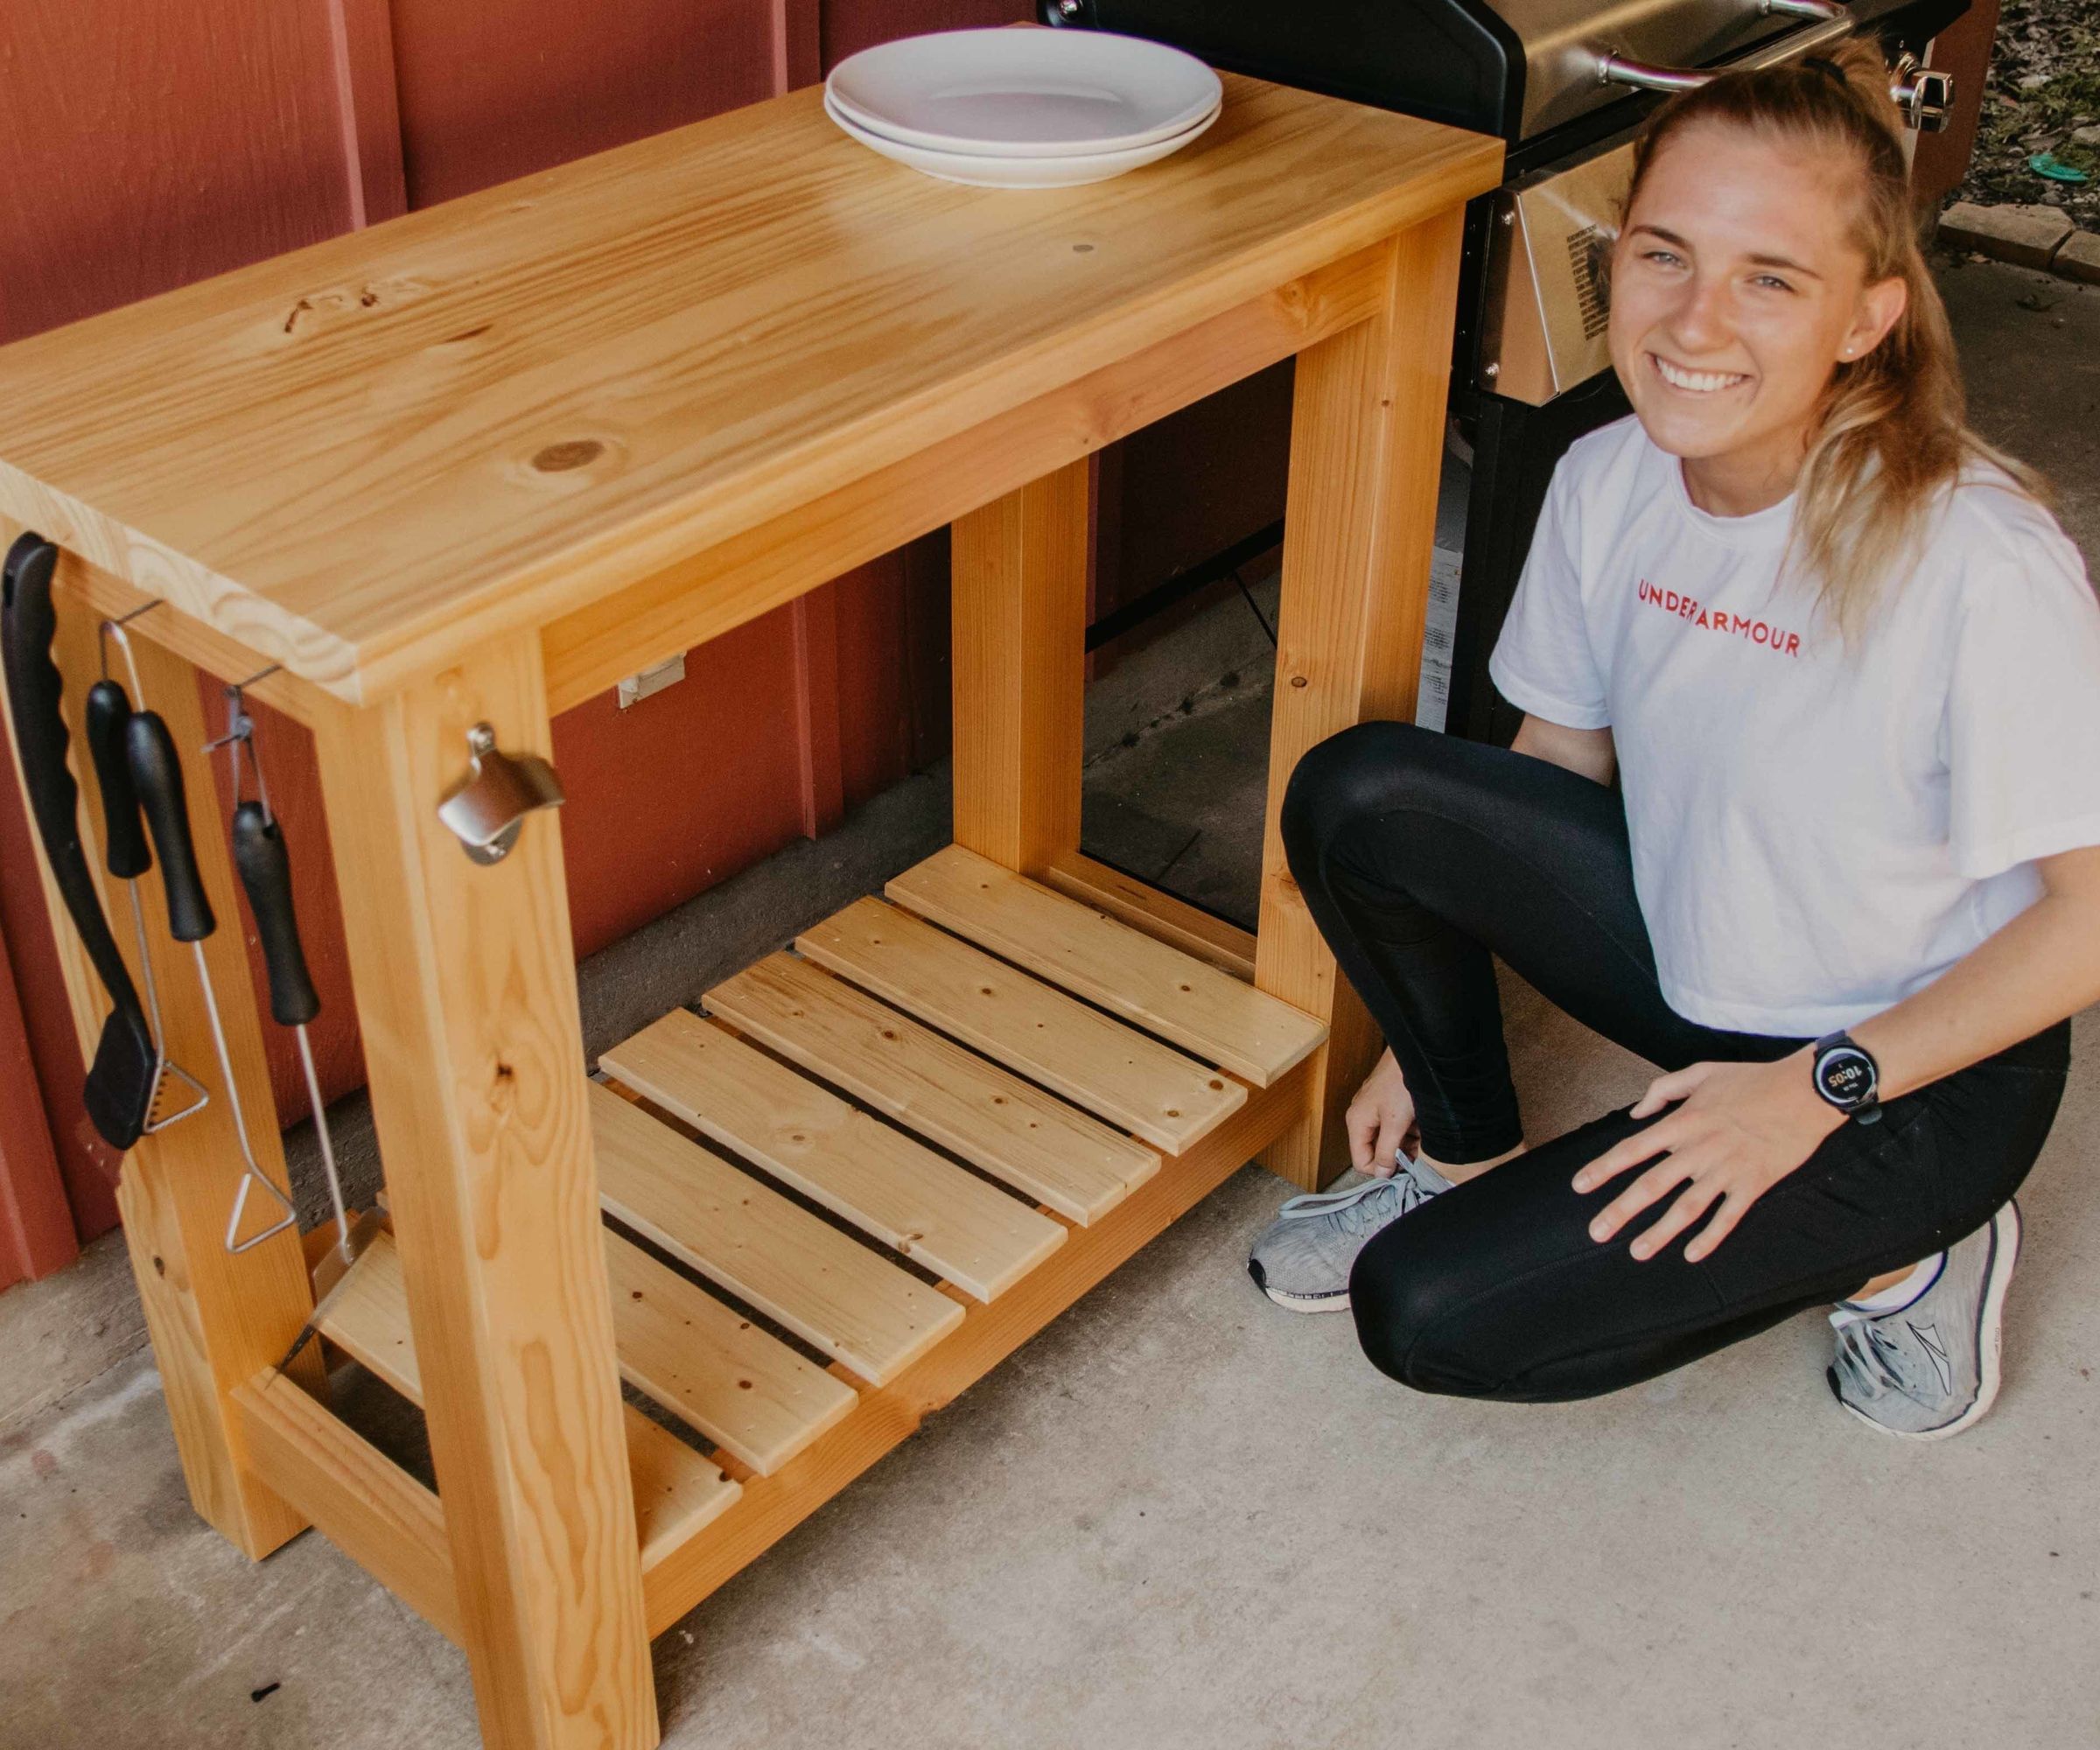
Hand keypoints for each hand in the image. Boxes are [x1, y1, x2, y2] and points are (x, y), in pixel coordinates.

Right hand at [1346, 1048, 1419, 1176]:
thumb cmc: (1401, 1083)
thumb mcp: (1395, 1123)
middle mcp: (1362, 1118)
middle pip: (1376, 1150)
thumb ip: (1386, 1151)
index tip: (1403, 1167)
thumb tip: (1380, 1174)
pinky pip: (1396, 1126)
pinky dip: (1409, 1129)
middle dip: (1398, 1154)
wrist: (1415, 1053)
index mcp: (1357, 1123)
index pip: (1361, 1162)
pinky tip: (1422, 1124)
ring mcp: (1375, 1110)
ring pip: (1389, 1139)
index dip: (1382, 1169)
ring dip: (1407, 1142)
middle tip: (1418, 1151)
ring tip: (1423, 1134)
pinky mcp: (1387, 1103)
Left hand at [1572, 1053, 1843, 1262]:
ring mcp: (1727, 1170)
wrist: (1806, 1091)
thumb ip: (1663, 1090)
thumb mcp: (1702, 1072)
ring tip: (1636, 1252)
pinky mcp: (1754, 1184)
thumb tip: (1636, 1113)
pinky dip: (1710, 1238)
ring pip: (1686, 1209)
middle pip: (1652, 1185)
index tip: (1580, 1187)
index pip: (1633, 1149)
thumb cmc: (1753, 1079)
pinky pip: (1728, 1217)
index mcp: (1683, 1122)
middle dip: (1620, 1211)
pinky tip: (1691, 1255)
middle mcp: (1699, 1150)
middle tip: (1596, 1233)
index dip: (1604, 1169)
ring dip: (1660, 1233)